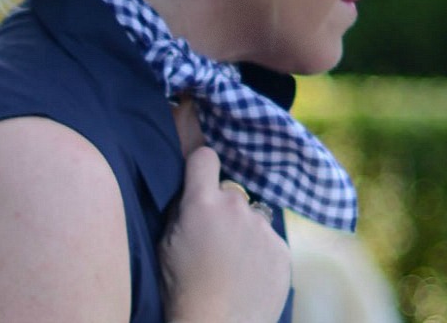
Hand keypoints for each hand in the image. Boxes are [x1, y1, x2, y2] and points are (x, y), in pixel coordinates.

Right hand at [160, 146, 290, 322]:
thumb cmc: (180, 290)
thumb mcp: (164, 245)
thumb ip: (180, 210)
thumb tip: (190, 191)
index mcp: (202, 203)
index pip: (205, 157)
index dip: (201, 167)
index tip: (200, 179)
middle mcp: (237, 207)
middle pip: (231, 194)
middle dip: (222, 210)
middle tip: (213, 240)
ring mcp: (263, 228)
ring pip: (253, 218)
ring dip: (244, 231)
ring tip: (232, 263)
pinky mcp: (282, 250)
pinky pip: (269, 241)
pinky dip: (260, 253)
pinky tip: (248, 276)